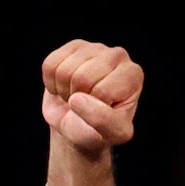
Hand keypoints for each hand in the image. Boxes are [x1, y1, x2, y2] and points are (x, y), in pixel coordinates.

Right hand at [40, 40, 140, 185]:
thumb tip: (80, 100)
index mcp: (134, 75)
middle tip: (82, 110)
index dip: (92, 111)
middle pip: (82, 77)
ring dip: (63, 92)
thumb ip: (103, 123)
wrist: (77, 127)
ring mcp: (93, 47)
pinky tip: (64, 89)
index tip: (96, 118)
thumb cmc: (99, 134)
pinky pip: (50, 64)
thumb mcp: (111, 138)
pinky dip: (51, 83)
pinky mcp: (71, 47)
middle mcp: (118, 56)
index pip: (102, 91)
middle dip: (77, 100)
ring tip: (73, 100)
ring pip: (65, 70)